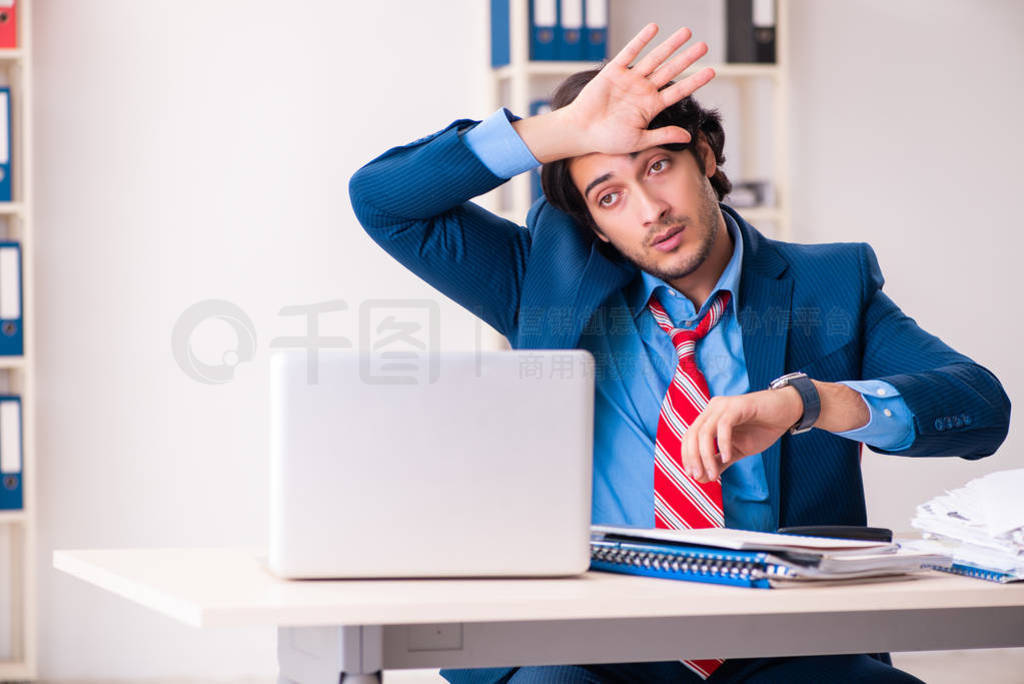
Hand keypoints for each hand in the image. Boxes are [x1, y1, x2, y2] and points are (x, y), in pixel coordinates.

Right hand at [561, 23, 714, 154]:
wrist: (581, 132)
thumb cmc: (607, 139)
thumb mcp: (639, 140)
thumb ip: (663, 135)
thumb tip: (688, 137)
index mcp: (650, 107)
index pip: (678, 91)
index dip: (695, 82)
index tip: (711, 72)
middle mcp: (643, 90)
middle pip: (670, 70)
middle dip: (687, 58)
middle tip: (704, 47)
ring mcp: (629, 80)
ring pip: (654, 59)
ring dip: (670, 45)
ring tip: (687, 32)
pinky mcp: (613, 72)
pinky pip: (630, 53)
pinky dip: (641, 40)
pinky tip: (654, 29)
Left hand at [679, 388, 803, 483]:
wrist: (787, 412)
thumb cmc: (762, 428)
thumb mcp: (737, 450)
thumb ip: (719, 462)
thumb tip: (702, 478)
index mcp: (709, 417)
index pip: (689, 437)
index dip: (687, 456)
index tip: (693, 475)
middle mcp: (713, 409)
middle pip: (693, 434)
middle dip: (693, 458)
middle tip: (700, 477)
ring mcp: (724, 406)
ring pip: (705, 432)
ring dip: (706, 456)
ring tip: (714, 474)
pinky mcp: (738, 406)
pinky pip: (724, 426)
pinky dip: (723, 444)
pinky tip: (728, 457)